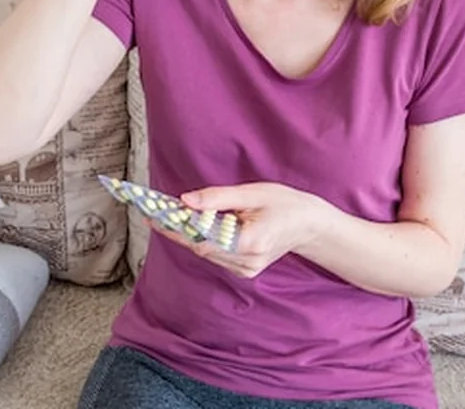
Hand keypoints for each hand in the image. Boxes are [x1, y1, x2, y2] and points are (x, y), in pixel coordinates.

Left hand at [149, 182, 327, 278]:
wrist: (309, 225)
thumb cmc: (284, 204)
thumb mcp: (252, 193)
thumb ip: (217, 198)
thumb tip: (185, 201)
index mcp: (250, 243)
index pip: (203, 239)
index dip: (176, 229)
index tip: (155, 217)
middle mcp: (246, 262)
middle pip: (201, 248)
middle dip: (179, 229)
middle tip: (157, 212)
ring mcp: (246, 270)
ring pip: (206, 252)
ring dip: (189, 235)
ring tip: (171, 216)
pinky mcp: (244, 270)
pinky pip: (216, 254)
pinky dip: (204, 240)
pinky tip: (198, 226)